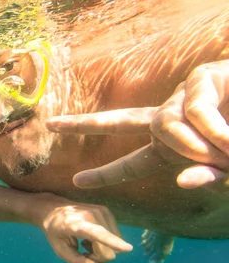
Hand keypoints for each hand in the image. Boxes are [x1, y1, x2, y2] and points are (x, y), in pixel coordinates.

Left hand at [39, 200, 131, 262]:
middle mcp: (91, 215)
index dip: (112, 242)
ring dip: (101, 250)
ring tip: (85, 242)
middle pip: (108, 252)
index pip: (96, 234)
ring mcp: (101, 212)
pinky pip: (115, 239)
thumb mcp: (61, 251)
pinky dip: (104, 243)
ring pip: (114, 247)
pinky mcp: (107, 212)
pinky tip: (90, 237)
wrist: (53, 208)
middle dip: (97, 258)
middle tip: (82, 251)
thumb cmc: (55, 232)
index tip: (128, 249)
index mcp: (75, 224)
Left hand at [46, 60, 228, 190]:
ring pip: (163, 124)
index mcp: (174, 148)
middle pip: (119, 122)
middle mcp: (171, 122)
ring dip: (191, 144)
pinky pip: (192, 112)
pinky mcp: (203, 79)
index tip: (76, 183)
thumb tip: (180, 181)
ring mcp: (184, 99)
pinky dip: (213, 130)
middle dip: (84, 124)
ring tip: (226, 151)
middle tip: (51, 123)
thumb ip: (208, 177)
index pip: (134, 162)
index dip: (106, 174)